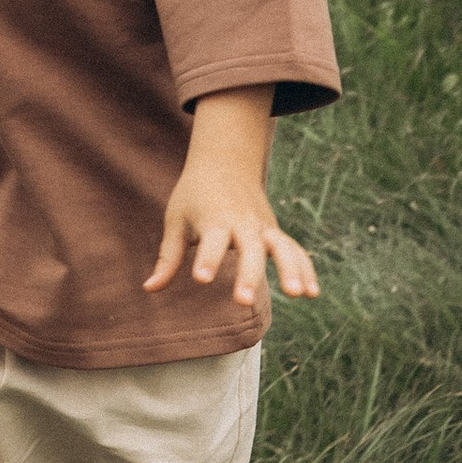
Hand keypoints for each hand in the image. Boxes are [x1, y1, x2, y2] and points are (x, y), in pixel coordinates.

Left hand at [144, 88, 318, 312]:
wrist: (225, 161)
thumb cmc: (195, 194)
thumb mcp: (176, 220)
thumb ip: (168, 257)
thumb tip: (149, 289)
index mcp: (215, 218)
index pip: (212, 241)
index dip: (207, 259)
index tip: (202, 279)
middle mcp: (242, 223)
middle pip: (249, 248)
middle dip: (248, 274)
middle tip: (243, 301)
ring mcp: (262, 227)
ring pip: (281, 246)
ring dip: (290, 269)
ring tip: (297, 295)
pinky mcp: (274, 232)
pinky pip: (294, 249)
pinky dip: (306, 268)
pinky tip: (312, 294)